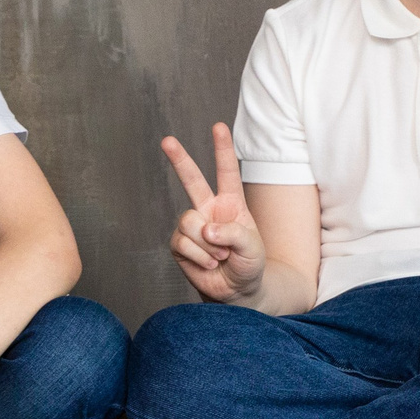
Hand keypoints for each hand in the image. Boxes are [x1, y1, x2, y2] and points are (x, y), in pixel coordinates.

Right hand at [161, 124, 268, 301]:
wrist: (237, 292)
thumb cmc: (249, 265)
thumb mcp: (253, 247)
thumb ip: (234, 233)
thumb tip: (205, 228)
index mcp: (231, 203)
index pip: (227, 172)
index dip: (222, 149)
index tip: (218, 126)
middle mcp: (209, 209)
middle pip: (192, 180)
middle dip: (179, 159)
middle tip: (167, 140)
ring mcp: (192, 226)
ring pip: (189, 221)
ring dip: (208, 244)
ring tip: (220, 257)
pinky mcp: (179, 244)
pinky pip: (183, 242)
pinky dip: (199, 256)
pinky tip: (209, 264)